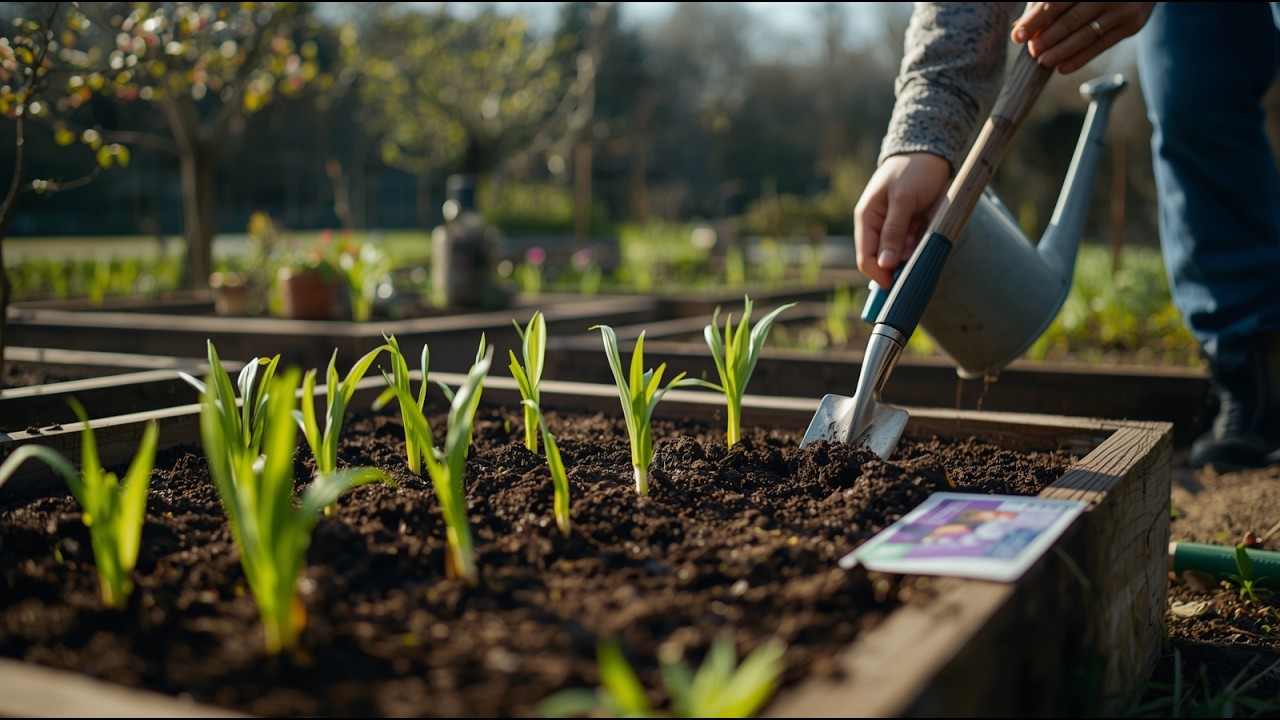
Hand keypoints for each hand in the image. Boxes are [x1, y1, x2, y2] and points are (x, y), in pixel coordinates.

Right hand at [853, 153, 950, 288]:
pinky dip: (925, 241)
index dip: (879, 275)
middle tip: (918, 242)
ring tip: (923, 221)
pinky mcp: (913, 230)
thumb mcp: (902, 199)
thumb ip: (894, 232)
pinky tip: (928, 221)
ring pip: (905, 256)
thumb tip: (885, 264)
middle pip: (885, 261)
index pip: (866, 259)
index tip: (897, 286)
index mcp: (866, 220)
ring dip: (916, 249)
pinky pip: (919, 247)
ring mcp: (896, 230)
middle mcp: (878, 229)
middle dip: (902, 260)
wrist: (931, 153)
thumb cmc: (911, 171)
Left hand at [1011, 2, 1154, 73]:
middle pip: (1071, 20)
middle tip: (1031, 51)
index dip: (1035, 20)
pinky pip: (1102, 45)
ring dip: (1061, 51)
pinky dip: (1080, 58)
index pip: (1056, 2)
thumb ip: (1046, 2)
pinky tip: (1062, 68)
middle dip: (1047, 38)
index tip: (1017, 36)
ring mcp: (1122, 9)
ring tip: (1043, 62)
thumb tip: (1019, 27)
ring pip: (1086, 35)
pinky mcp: (1132, 25)